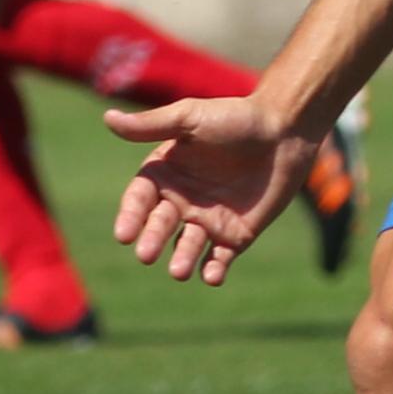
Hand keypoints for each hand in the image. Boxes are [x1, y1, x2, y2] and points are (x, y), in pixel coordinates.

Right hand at [105, 93, 320, 285]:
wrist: (284, 130)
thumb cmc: (235, 118)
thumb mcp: (190, 117)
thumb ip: (151, 125)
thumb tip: (108, 117)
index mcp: (165, 174)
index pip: (139, 200)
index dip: (130, 216)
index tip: (124, 234)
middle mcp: (181, 201)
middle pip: (159, 226)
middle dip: (152, 240)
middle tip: (146, 255)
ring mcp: (207, 220)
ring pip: (187, 246)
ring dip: (182, 259)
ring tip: (179, 271)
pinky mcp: (235, 235)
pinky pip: (219, 258)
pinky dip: (213, 270)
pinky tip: (211, 275)